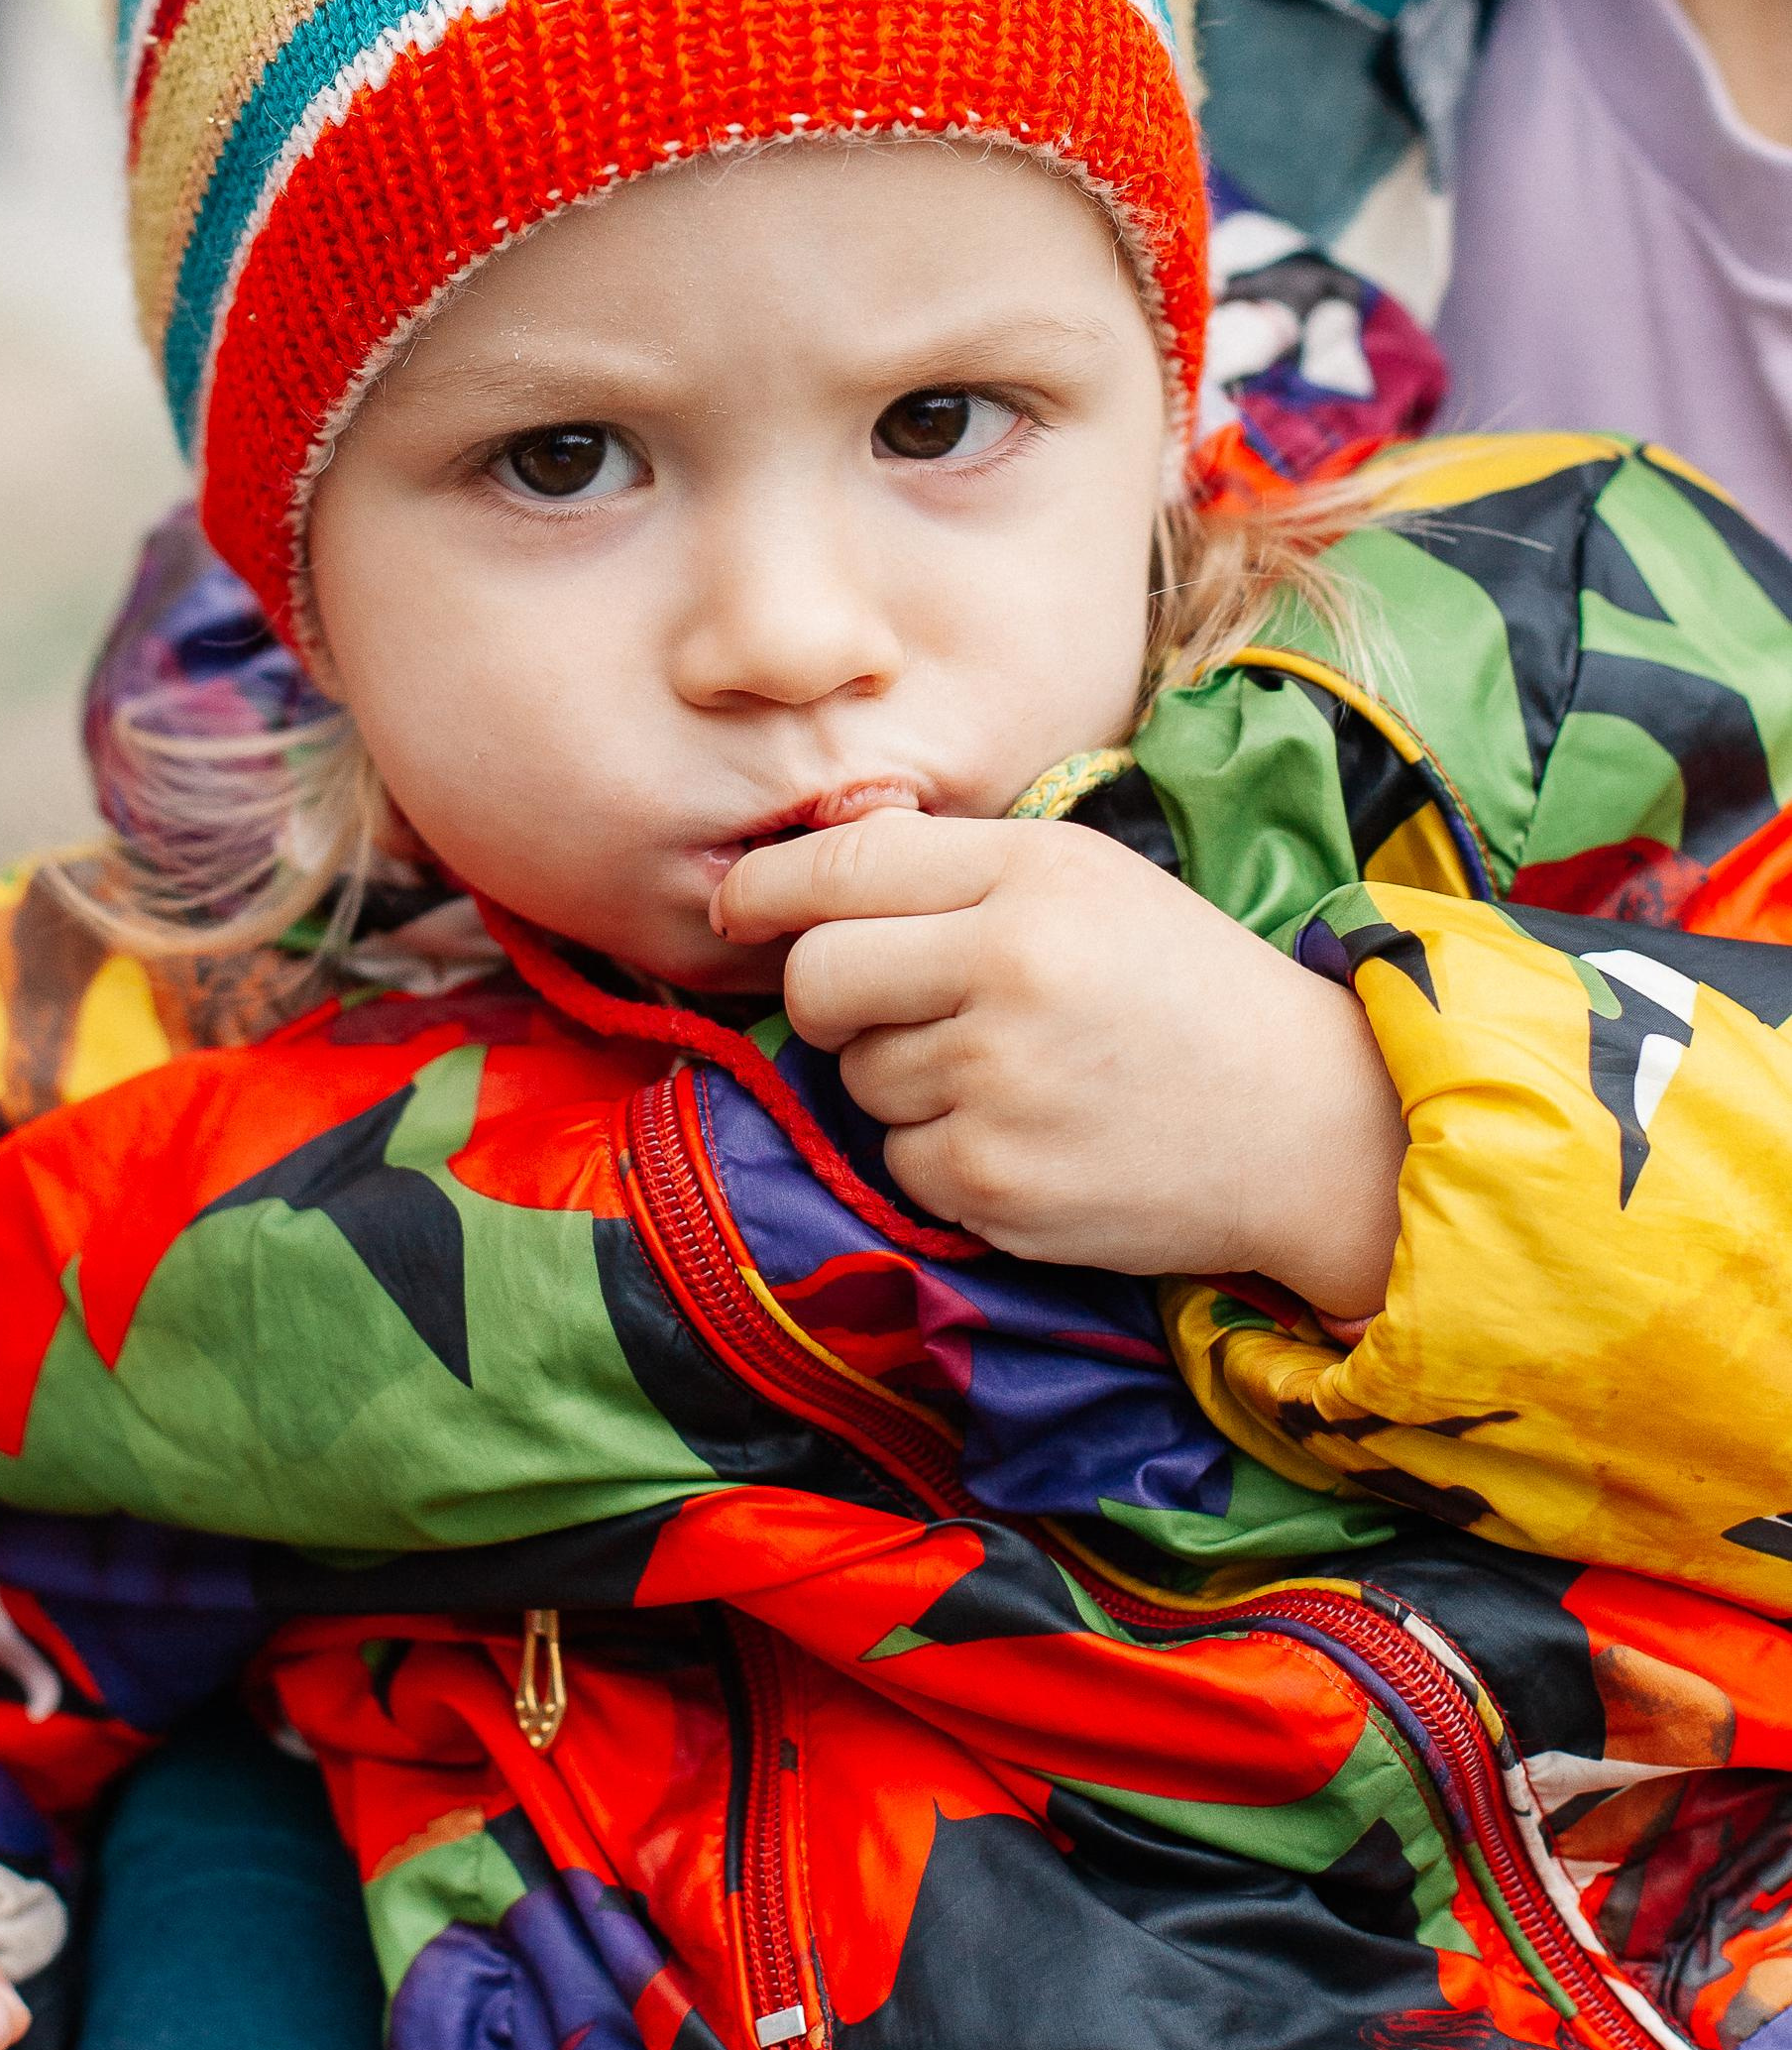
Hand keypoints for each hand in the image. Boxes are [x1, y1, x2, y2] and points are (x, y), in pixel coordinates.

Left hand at [716, 809, 1404, 1320]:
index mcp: (1033, 875)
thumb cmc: (1186, 990)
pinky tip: (1029, 1136)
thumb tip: (800, 876)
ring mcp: (998, 1082)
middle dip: (826, 998)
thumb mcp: (1087, 883)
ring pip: (858, 1078)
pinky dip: (944, 1157)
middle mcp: (1009, 968)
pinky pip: (901, 1162)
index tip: (735, 907)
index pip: (842, 867)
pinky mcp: (996, 1183)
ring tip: (1011, 1074)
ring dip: (903, 1082)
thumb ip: (953, 869)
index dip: (765, 888)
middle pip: (818, 978)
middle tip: (880, 1007)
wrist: (1314, 1126)